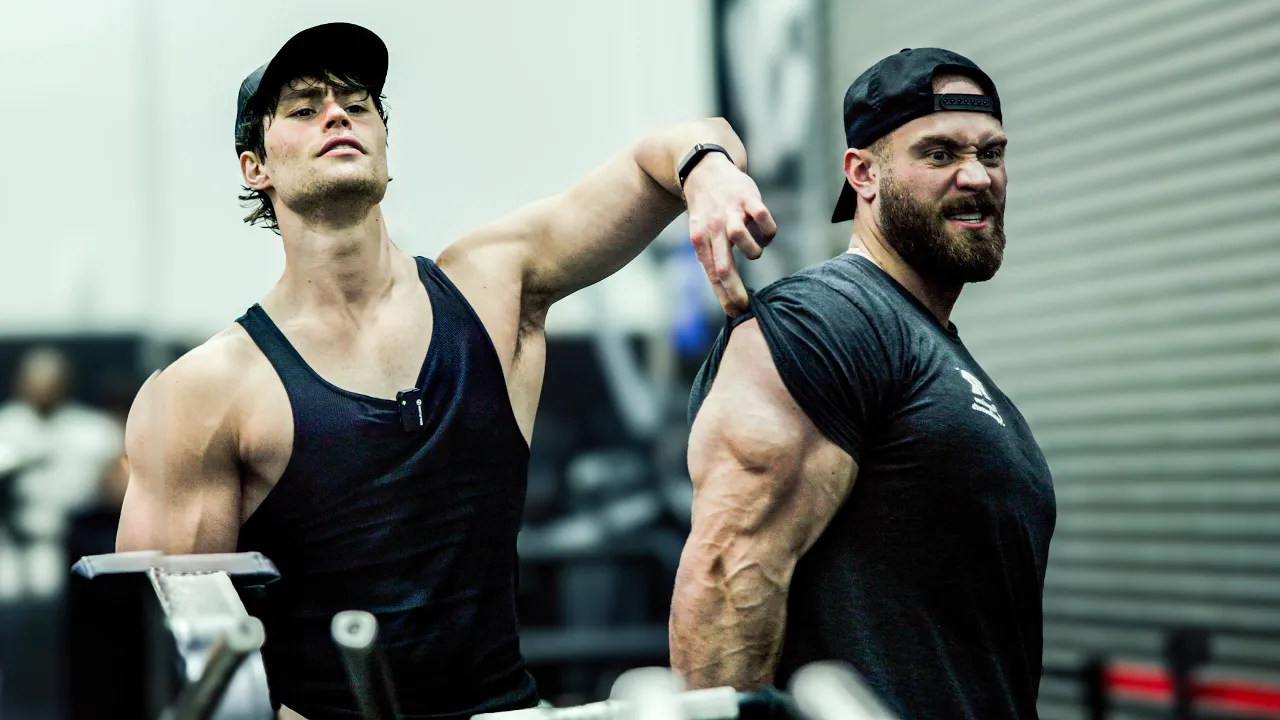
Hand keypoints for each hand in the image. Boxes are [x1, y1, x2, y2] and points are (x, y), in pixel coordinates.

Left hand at [684, 154, 776, 316]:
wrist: (702, 169)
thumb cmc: (707, 209)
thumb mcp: (700, 233)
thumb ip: (712, 257)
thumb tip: (725, 290)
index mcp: (701, 239)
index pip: (712, 275)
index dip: (724, 296)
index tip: (736, 313)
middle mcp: (713, 227)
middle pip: (723, 265)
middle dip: (735, 289)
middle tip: (747, 306)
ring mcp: (731, 211)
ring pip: (742, 238)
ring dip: (754, 252)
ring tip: (756, 251)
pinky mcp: (747, 197)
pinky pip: (763, 217)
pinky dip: (768, 231)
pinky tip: (766, 233)